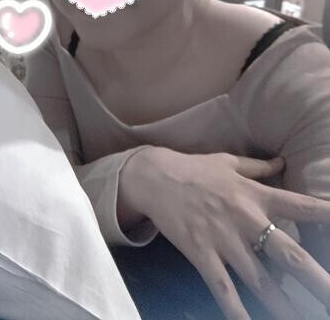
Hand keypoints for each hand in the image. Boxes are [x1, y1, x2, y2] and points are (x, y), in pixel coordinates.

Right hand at [126, 147, 329, 319]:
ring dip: (283, 306)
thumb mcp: (227, 162)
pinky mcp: (202, 255)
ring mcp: (224, 240)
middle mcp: (246, 219)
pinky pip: (223, 289)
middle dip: (315, 278)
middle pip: (288, 253)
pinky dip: (236, 312)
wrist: (154, 176)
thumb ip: (258, 166)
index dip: (325, 214)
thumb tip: (283, 163)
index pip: (300, 205)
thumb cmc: (194, 168)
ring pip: (261, 280)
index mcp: (256, 195)